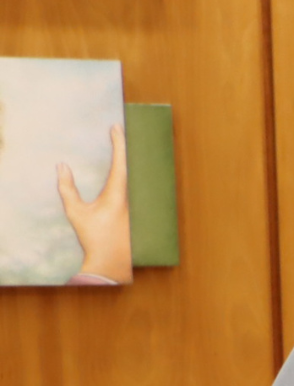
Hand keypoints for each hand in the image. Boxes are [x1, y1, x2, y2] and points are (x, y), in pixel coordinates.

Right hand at [57, 123, 127, 282]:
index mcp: (117, 194)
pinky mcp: (139, 209)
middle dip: (127, 145)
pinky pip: (139, 185)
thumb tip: (62, 166)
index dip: (119, 144)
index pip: (120, 163)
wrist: (111, 258)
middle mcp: (132, 196)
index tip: (116, 127)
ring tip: (128, 139)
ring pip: (138, 175)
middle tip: (122, 128)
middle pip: (133, 165)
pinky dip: (135, 172)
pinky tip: (135, 163)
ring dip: (133, 158)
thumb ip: (67, 188)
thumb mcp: (75, 212)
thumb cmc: (93, 236)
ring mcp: (138, 203)